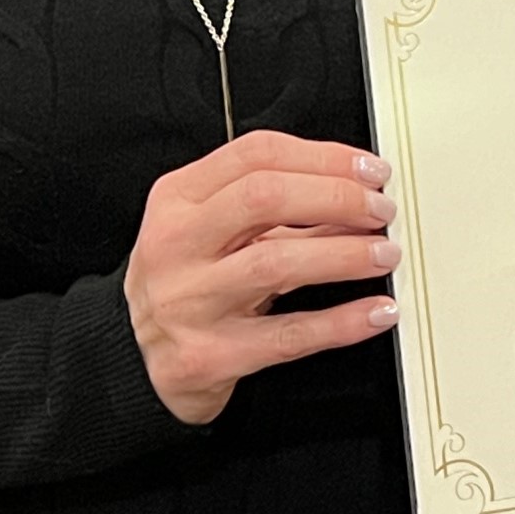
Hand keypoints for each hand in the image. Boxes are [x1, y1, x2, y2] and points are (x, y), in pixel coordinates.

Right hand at [124, 131, 400, 423]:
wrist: (130, 358)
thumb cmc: (183, 281)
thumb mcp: (210, 231)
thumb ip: (274, 209)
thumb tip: (357, 193)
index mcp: (177, 199)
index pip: (256, 155)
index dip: (324, 156)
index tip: (369, 169)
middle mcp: (176, 245)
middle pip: (264, 198)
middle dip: (336, 198)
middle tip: (381, 210)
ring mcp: (188, 301)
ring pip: (275, 263)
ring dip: (344, 255)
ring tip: (384, 254)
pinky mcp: (207, 356)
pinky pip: (287, 336)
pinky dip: (341, 322)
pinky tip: (376, 311)